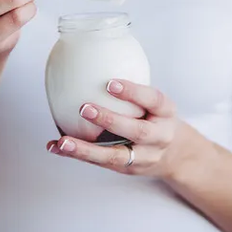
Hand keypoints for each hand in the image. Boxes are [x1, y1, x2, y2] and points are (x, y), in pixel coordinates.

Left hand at [47, 80, 187, 177]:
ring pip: (115, 156)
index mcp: (166, 113)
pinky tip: (56, 147)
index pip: (154, 100)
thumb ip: (134, 91)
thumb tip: (93, 62)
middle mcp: (159, 137)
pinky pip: (100, 163)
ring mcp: (143, 157)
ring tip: (63, 142)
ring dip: (86, 149)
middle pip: (138, 131)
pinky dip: (77, 155)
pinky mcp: (126, 169)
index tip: (111, 83)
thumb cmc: (157, 119)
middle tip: (84, 108)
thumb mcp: (156, 103)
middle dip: (110, 121)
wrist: (174, 155)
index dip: (133, 92)